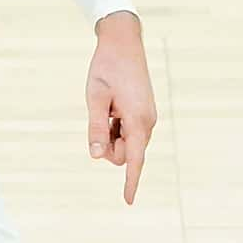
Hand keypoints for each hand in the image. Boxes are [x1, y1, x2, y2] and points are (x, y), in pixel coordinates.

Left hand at [83, 12, 157, 205]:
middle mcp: (147, 122)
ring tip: (105, 106)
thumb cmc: (106, 68)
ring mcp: (147, 117)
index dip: (130, 181)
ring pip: (125, 143)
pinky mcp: (143, 113)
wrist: (123, 42)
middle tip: (98, 117)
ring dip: (110, 133)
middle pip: (124, 153)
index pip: (134, 159)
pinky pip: (127, 131)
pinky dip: (114, 126)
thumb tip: (97, 157)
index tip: (128, 201)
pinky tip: (110, 105)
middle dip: (108, 146)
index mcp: (138, 120)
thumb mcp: (95, 98)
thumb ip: (96, 129)